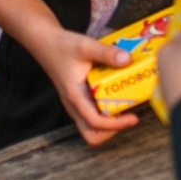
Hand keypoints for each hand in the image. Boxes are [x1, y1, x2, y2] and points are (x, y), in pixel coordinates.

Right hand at [25, 23, 142, 145]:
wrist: (46, 44)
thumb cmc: (63, 46)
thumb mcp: (86, 46)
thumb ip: (106, 53)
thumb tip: (128, 60)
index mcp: (75, 96)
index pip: (95, 123)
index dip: (116, 125)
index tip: (134, 118)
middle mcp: (74, 106)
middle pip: (92, 135)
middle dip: (112, 130)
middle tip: (128, 115)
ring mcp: (76, 105)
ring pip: (93, 128)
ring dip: (110, 123)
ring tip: (124, 106)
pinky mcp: (79, 101)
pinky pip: (93, 116)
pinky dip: (106, 113)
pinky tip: (116, 97)